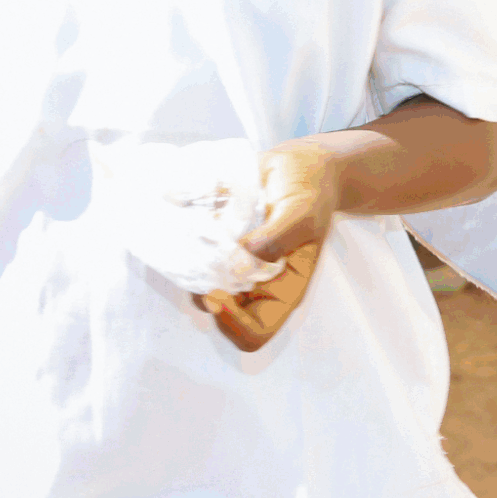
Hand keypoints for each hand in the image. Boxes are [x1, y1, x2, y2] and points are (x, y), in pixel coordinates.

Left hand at [202, 139, 339, 351]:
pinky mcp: (219, 247)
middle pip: (221, 315)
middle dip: (204, 295)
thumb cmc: (309, 193)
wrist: (300, 166)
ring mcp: (235, 267)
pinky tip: (191, 220)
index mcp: (284, 289)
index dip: (232, 323)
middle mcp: (257, 285)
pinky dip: (187, 248)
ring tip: (196, 236)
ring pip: (202, 288)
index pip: (256, 331)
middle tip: (197, 264)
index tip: (215, 293)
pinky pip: (195, 260)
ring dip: (192, 270)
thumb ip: (277, 238)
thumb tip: (242, 259)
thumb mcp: (302, 213)